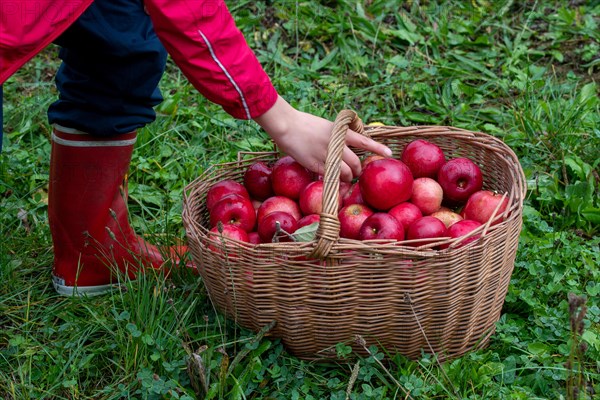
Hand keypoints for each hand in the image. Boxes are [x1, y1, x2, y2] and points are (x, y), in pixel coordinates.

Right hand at [253, 96, 391, 181]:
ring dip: (347, 177)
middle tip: (355, 173)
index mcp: (340, 132)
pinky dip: (334, 180)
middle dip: (358, 171)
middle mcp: (336, 143)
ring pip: (345, 172)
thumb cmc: (305, 125)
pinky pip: (331, 177)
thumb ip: (338, 136)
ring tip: (345, 178)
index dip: (377, 148)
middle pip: (355, 162)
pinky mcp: (315, 164)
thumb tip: (347, 147)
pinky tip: (333, 181)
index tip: (389, 153)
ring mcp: (326, 155)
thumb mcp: (327, 126)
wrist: (287, 125)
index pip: (364, 140)